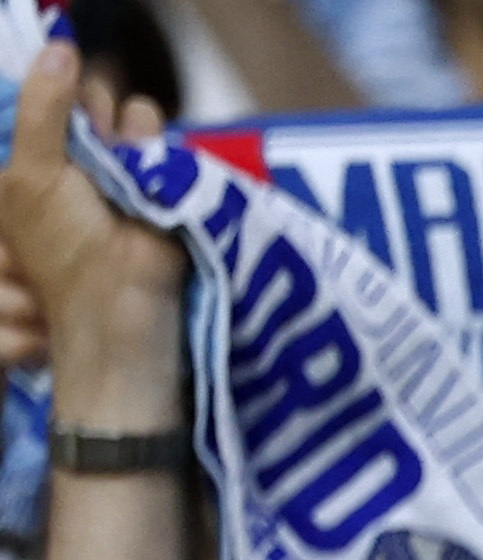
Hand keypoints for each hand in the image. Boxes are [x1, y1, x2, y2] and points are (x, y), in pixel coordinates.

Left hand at [0, 45, 183, 422]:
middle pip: (91, 101)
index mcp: (38, 157)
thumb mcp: (33, 170)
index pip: (50, 99)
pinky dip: (157, 148)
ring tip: (122, 165)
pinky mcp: (165, 186)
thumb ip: (45, 107)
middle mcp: (81, 160)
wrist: (122, 306)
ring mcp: (125, 173)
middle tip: (92, 141)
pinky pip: (163, 142)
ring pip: (129, 117)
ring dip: (126, 130)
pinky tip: (149, 171)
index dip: (57, 92)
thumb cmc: (65, 247)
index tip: (62, 104)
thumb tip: (61, 47)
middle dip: (93, 109)